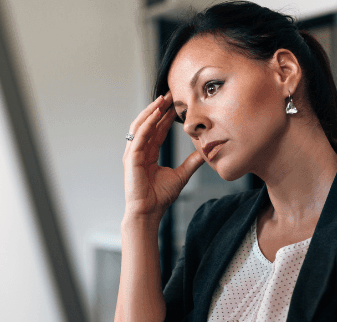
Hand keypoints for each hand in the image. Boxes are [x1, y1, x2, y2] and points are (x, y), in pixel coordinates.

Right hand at [123, 92, 203, 220]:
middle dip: (159, 108)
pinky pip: (139, 135)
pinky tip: (156, 113)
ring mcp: (134, 152)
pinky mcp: (131, 157)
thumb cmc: (160, 197)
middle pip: (149, 123)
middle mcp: (140, 150)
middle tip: (171, 93)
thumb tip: (205, 152)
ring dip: (151, 111)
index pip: (158, 129)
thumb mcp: (181, 175)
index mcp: (149, 153)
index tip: (177, 103)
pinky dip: (147, 123)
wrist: (149, 211)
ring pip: (141, 125)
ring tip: (162, 99)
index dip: (167, 116)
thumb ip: (191, 162)